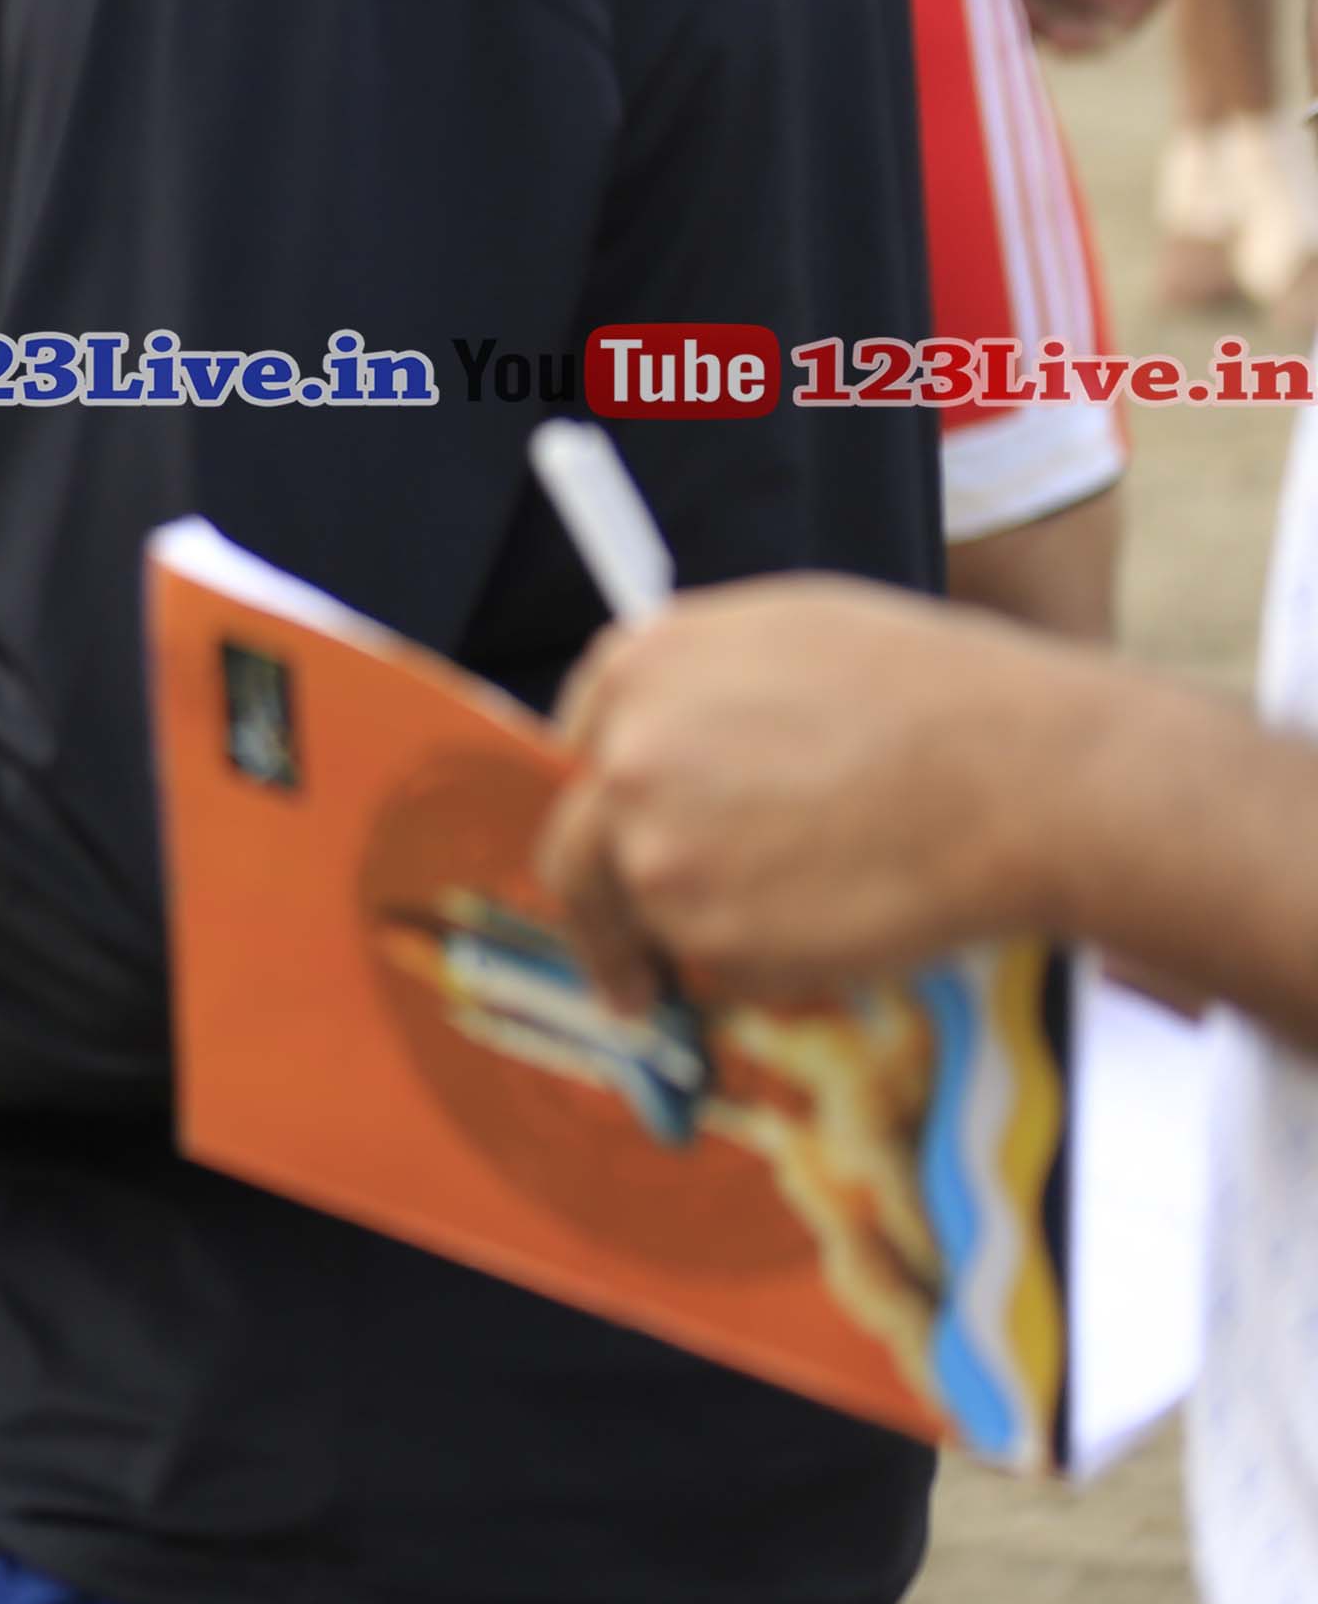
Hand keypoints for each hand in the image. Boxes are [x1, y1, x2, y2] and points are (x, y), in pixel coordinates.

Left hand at [538, 575, 1093, 1008]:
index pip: (579, 749)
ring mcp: (658, 859)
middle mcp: (623, 764)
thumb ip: (700, 680)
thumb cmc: (940, 695)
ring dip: (717, 933)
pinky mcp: (712, 941)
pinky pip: (731, 970)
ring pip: (660, 920)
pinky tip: (852, 922)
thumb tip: (663, 725)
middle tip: (624, 972)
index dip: (609, 801)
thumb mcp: (791, 632)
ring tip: (825, 907)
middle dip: (600, 916)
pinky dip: (778, 967)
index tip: (618, 842)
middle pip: (575, 857)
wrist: (1027, 779)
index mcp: (637, 671)